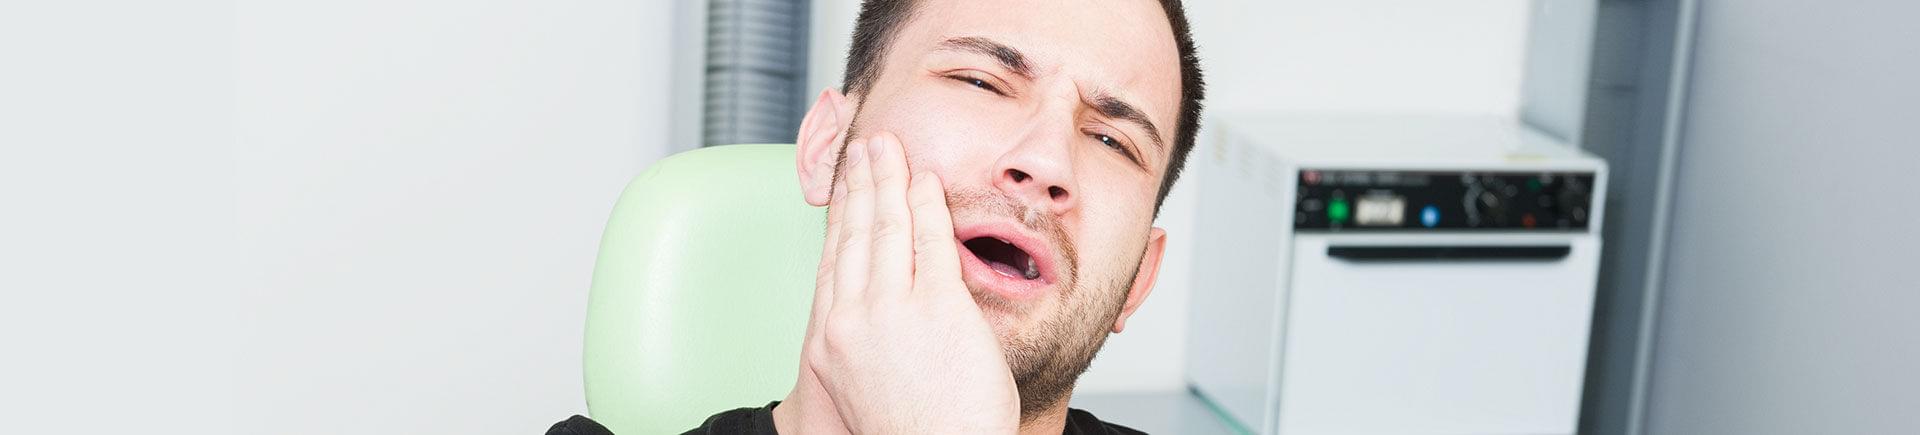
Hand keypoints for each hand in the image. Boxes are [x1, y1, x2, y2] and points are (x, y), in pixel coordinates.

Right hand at [798, 132, 1019, 433]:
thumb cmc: (915, 434)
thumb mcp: (866, 385)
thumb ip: (870, 341)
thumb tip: (885, 312)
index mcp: (831, 340)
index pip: (834, 261)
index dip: (841, 216)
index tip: (846, 187)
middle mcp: (852, 318)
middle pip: (854, 235)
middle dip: (861, 184)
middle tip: (866, 149)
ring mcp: (892, 310)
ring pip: (887, 229)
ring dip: (889, 180)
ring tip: (891, 149)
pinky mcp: (936, 307)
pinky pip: (930, 241)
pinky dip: (927, 205)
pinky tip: (927, 180)